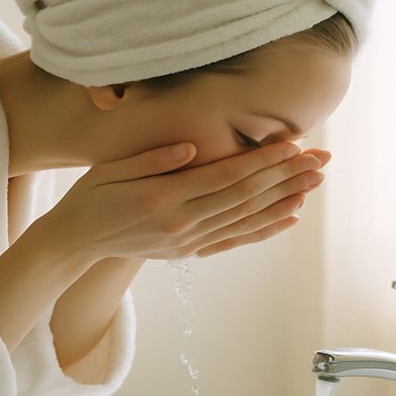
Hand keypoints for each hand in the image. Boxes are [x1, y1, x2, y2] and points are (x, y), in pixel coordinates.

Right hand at [32, 142, 327, 261]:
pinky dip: (264, 229)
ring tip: (315, 183)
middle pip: (245, 197)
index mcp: (163, 198)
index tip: (294, 145)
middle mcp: (181, 223)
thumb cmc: (90, 195)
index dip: (263, 160)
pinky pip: (235, 240)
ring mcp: (188, 240)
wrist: (75, 242)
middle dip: (286, 177)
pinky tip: (290, 216)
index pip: (226, 176)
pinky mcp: (189, 250)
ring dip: (284, 200)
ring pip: (246, 219)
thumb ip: (152, 159)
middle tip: (320, 160)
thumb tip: (192, 147)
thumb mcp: (111, 169)